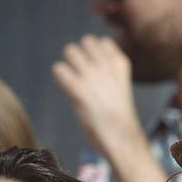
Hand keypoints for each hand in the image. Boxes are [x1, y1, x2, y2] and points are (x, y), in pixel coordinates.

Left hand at [52, 36, 146, 159]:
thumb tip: (86, 63)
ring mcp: (92, 76)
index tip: (95, 70)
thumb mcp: (120, 86)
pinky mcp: (78, 90)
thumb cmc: (119, 118)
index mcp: (120, 63)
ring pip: (70, 51)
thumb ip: (107, 72)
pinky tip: (67, 88)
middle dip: (79, 56)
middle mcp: (106, 64)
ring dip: (68, 65)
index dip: (94, 54)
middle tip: (81, 76)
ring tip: (73, 82)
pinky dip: (60, 77)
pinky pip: (59, 70)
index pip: (102, 42)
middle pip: (84, 42)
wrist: (122, 139)